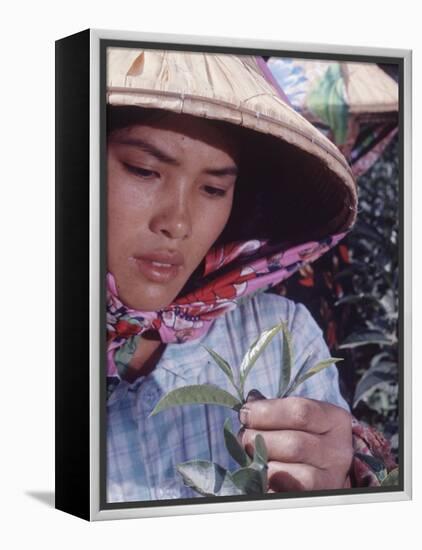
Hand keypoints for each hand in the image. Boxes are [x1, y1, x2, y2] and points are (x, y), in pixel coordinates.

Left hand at [237, 396, 353, 491]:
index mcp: (334, 421)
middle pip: (293, 444)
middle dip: (258, 438)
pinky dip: (263, 483)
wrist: (329, 467)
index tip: (245, 413)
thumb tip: (248, 408)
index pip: (300, 412)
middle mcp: (336, 451)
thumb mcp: (300, 417)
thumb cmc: (307, 434)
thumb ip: (274, 410)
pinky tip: (258, 474)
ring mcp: (328, 480)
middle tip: (245, 437)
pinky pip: (279, 493)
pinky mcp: (310, 499)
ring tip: (251, 455)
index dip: (266, 411)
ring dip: (259, 462)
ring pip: (286, 473)